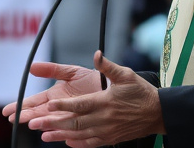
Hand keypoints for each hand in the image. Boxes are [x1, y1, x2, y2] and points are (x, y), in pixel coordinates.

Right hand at [3, 60, 102, 124]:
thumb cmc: (93, 80)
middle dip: (26, 116)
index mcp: (55, 97)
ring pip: (50, 122)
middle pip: (39, 114)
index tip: (8, 111)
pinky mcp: (80, 125)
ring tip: (31, 124)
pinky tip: (48, 134)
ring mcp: (69, 118)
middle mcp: (59, 109)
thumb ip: (52, 69)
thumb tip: (31, 67)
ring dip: (40, 123)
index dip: (21, 106)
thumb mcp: (71, 72)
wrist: (113, 88)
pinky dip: (57, 133)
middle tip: (13, 119)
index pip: (34, 102)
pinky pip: (67, 131)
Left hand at [14, 51, 165, 147]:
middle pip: (74, 123)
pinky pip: (89, 144)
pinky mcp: (110, 139)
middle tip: (35, 123)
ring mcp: (106, 131)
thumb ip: (108, 66)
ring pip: (79, 135)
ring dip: (60, 135)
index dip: (63, 106)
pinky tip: (65, 141)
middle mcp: (104, 119)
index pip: (80, 105)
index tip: (49, 104)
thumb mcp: (126, 75)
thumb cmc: (141, 92)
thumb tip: (97, 54)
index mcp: (105, 102)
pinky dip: (76, 144)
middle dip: (53, 123)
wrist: (158, 113)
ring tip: (44, 135)